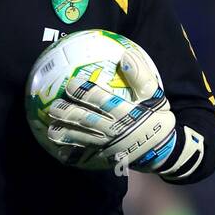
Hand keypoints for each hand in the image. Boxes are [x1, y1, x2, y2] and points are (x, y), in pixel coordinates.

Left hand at [47, 36, 176, 171]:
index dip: (83, 91)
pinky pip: (86, 157)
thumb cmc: (157, 119)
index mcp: (124, 112)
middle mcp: (113, 129)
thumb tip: (126, 56)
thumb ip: (141, 76)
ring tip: (51, 130)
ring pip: (81, 139)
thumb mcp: (155, 96)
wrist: (163, 151)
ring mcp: (108, 146)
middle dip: (67, 112)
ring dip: (64, 134)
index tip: (70, 83)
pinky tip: (60, 153)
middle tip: (54, 105)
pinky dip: (72, 156)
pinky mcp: (106, 158)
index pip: (99, 99)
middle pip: (84, 119)